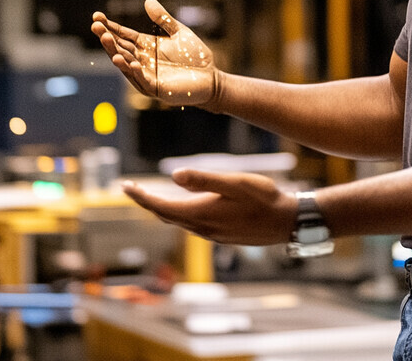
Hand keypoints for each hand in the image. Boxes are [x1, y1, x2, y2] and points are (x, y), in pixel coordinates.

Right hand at [91, 0, 218, 107]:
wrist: (211, 77)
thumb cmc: (195, 56)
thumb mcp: (179, 32)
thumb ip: (163, 19)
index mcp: (146, 46)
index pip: (124, 35)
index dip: (110, 27)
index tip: (96, 17)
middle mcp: (142, 60)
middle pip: (121, 48)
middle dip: (108, 38)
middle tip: (96, 27)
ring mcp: (147, 75)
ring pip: (127, 65)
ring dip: (116, 54)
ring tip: (106, 40)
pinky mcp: (157, 88)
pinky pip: (143, 80)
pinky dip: (137, 72)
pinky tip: (132, 62)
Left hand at [122, 170, 297, 245]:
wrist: (287, 222)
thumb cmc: (264, 198)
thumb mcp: (236, 182)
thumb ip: (205, 179)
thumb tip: (174, 176)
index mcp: (201, 212)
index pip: (160, 206)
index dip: (140, 196)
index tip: (124, 186)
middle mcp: (202, 227)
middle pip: (165, 215)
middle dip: (146, 201)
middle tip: (130, 188)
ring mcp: (212, 233)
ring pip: (178, 221)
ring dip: (162, 208)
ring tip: (150, 195)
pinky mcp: (221, 234)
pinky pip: (191, 224)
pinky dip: (179, 213)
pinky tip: (183, 204)